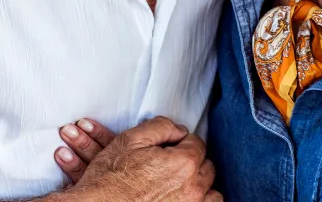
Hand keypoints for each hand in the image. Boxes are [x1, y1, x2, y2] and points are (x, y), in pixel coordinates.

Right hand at [54, 116, 220, 200]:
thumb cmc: (110, 179)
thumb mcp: (132, 139)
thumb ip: (161, 126)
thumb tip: (179, 130)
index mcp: (183, 164)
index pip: (197, 143)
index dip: (182, 141)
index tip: (170, 147)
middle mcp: (192, 189)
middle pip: (207, 167)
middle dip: (193, 161)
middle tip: (173, 163)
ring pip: (211, 194)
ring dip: (201, 186)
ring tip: (182, 184)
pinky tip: (181, 198)